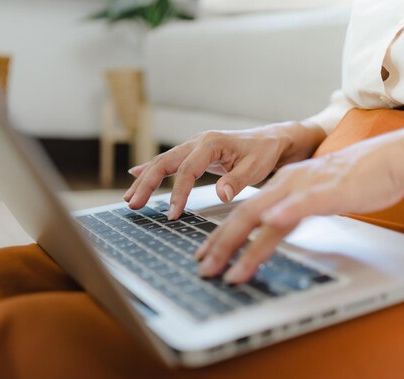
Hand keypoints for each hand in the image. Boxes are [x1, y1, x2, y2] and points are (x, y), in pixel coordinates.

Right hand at [124, 121, 325, 219]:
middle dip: (147, 184)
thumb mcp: (257, 167)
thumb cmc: (265, 151)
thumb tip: (221, 195)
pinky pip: (169, 162)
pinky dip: (151, 170)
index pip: (187, 170)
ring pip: (163, 162)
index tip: (172, 214)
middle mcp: (198, 142)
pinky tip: (136, 175)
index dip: (178, 193)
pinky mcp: (194, 154)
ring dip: (145, 179)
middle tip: (133, 204)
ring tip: (130, 198)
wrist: (272, 139)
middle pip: (164, 162)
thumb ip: (237, 181)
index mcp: (211, 143)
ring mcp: (194, 147)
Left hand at [196, 128, 403, 283]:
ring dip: (244, 245)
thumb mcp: (315, 197)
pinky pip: (302, 204)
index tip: (206, 255)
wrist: (390, 158)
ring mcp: (305, 187)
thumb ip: (293, 211)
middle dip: (221, 245)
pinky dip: (284, 214)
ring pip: (265, 216)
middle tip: (204, 269)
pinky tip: (270, 224)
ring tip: (228, 270)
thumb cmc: (356, 180)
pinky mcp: (328, 191)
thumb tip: (274, 228)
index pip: (243, 213)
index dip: (222, 235)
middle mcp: (286, 185)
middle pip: (244, 216)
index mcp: (282, 185)